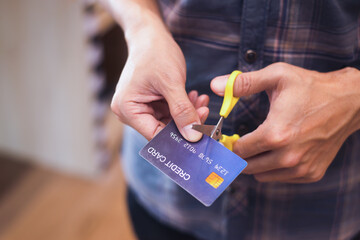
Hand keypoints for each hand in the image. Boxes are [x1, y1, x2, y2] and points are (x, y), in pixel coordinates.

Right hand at [111, 24, 208, 140]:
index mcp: (127, 109)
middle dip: (186, 123)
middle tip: (204, 112)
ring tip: (201, 102)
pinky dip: (183, 106)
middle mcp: (131, 112)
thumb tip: (193, 137)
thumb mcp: (171, 83)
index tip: (200, 136)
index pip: (155, 135)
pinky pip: (170, 112)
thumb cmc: (154, 53)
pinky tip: (194, 97)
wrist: (150, 35)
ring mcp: (141, 107)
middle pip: (163, 130)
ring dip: (187, 114)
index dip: (178, 138)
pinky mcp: (151, 103)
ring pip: (169, 122)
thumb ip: (182, 111)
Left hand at [211, 63, 359, 182]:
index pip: (238, 150)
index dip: (230, 143)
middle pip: (247, 167)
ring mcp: (301, 168)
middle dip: (240, 155)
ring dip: (256, 163)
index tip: (230, 137)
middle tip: (243, 141)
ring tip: (262, 144)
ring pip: (262, 175)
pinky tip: (280, 150)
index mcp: (275, 134)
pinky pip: (280, 178)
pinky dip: (274, 168)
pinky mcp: (312, 173)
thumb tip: (214, 85)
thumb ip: (242, 83)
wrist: (349, 101)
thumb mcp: (276, 76)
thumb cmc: (311, 87)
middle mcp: (288, 156)